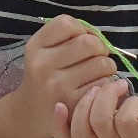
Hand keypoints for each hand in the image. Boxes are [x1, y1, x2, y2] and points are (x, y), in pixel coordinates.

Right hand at [15, 16, 120, 137]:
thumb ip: (67, 38)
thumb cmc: (44, 76)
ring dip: (107, 65)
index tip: (81, 39)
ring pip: (102, 63)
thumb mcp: (43, 52)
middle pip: (89, 43)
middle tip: (97, 56)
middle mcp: (43, 66)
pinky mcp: (74, 104)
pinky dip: (106, 83)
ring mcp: (58, 86)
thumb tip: (99, 37)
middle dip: (100, 47)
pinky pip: (104, 84)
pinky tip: (96, 86)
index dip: (81, 28)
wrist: (30, 113)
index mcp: (35, 47)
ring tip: (97, 71)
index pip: (67, 24)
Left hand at [53, 80, 137, 137]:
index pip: (127, 123)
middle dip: (107, 96)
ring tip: (98, 89)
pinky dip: (60, 123)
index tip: (136, 97)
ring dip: (87, 102)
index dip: (130, 104)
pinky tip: (60, 106)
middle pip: (100, 123)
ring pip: (81, 129)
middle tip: (116, 84)